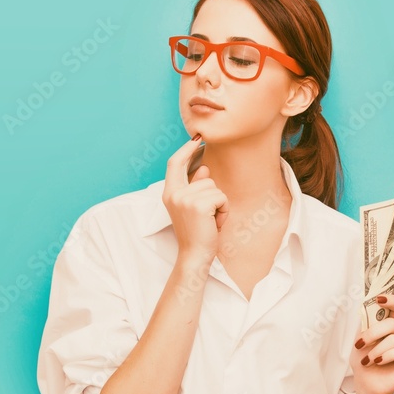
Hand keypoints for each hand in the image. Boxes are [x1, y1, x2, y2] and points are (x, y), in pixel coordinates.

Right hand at [162, 134, 228, 260]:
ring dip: (219, 204)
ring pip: (214, 187)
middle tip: (207, 216)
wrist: (194, 254)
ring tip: (210, 220)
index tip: (197, 138)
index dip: (186, 149)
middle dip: (213, 194)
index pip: (175, 163)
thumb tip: (204, 168)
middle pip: (204, 178)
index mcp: (169, 192)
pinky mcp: (199, 205)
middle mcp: (174, 193)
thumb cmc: (196, 232)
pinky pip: (221, 197)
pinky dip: (224, 210)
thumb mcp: (193, 207)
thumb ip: (196, 186)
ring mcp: (185, 198)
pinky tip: (215, 222)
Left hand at [351, 294, 393, 393]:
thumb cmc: (363, 357)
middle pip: (392, 323)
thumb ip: (366, 322)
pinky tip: (379, 362)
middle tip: (359, 344)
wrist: (367, 381)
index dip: (391, 299)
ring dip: (377, 350)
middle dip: (372, 333)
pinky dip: (388, 356)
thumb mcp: (360, 337)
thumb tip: (366, 305)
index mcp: (391, 322)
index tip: (379, 299)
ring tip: (368, 360)